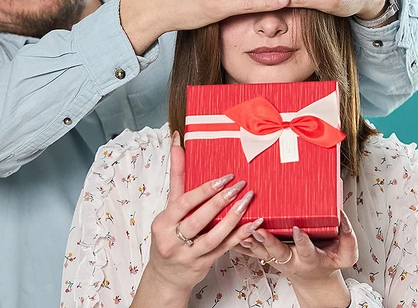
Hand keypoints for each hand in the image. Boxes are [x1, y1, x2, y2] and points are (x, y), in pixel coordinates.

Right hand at [135, 132, 258, 300]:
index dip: (205, 190)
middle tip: (240, 186)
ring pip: (214, 235)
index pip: (184, 203)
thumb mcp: (168, 207)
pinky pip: (225, 248)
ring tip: (248, 201)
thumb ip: (177, 176)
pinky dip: (240, 235)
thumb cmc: (168, 236)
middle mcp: (174, 240)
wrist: (167, 275)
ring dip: (234, 218)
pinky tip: (254, 223)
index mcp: (163, 223)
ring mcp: (189, 255)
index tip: (224, 178)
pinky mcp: (204, 263)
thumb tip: (177, 142)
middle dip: (221, 201)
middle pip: (199, 219)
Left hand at [232, 210, 357, 306]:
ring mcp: (275, 259)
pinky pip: (248, 250)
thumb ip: (348, 237)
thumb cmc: (328, 261)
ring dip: (248, 241)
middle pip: (277, 253)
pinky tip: (227, 232)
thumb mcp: (346, 254)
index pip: (306, 251)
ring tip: (239, 229)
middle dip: (267, 241)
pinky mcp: (265, 255)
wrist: (314, 276)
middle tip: (258, 229)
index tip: (297, 229)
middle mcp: (290, 260)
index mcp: (310, 259)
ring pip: (259, 252)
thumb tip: (342, 214)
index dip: (302, 241)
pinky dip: (237, 242)